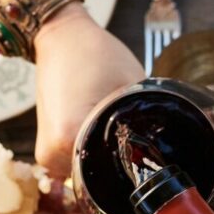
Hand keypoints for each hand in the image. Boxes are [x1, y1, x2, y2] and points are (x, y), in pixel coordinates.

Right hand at [32, 3, 143, 178]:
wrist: (61, 38)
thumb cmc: (96, 54)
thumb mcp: (132, 84)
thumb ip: (147, 119)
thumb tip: (166, 146)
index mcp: (70, 135)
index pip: (115, 171)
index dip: (139, 165)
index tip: (151, 156)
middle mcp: (53, 153)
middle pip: (102, 176)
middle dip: (122, 162)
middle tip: (136, 141)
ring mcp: (47, 155)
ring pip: (89, 172)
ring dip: (105, 157)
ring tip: (114, 132)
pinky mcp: (46, 150)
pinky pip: (78, 164)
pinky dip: (92, 152)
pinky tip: (100, 134)